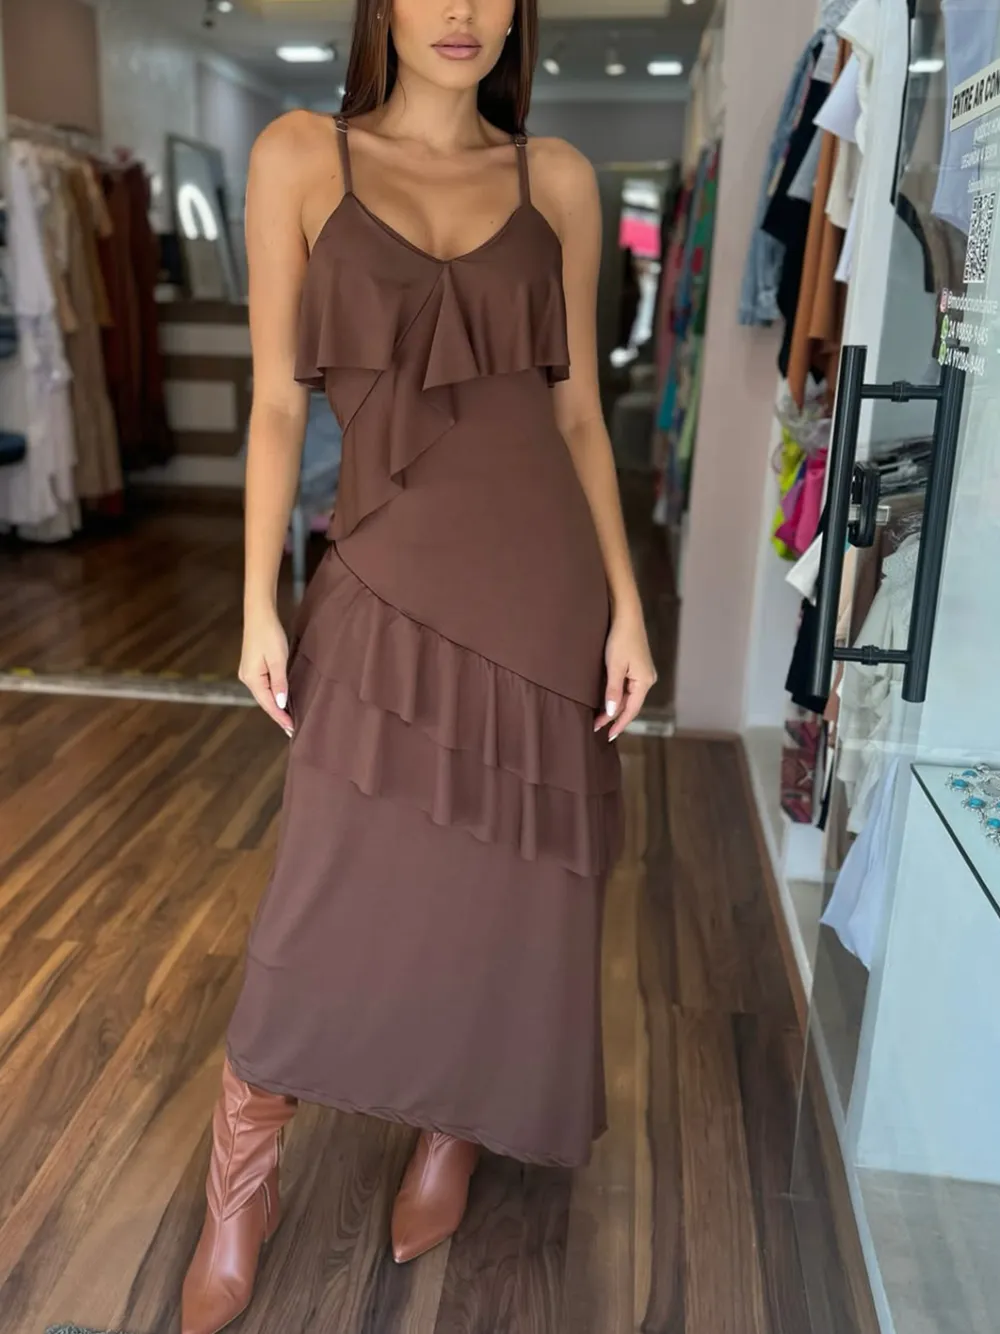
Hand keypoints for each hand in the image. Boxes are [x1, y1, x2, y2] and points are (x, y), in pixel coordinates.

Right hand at [239, 605, 294, 735]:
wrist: (259, 615)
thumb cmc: (269, 634)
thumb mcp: (277, 659)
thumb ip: (279, 683)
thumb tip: (280, 704)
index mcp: (252, 679)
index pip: (268, 704)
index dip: (280, 717)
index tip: (292, 729)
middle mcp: (247, 678)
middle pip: (264, 703)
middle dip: (278, 716)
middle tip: (292, 730)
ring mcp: (248, 673)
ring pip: (263, 696)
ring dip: (275, 707)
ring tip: (287, 720)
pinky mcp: (252, 668)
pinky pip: (263, 688)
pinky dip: (272, 696)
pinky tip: (279, 701)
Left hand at [595, 610, 656, 741]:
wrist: (626, 614)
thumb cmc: (620, 638)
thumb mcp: (614, 666)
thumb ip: (613, 691)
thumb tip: (612, 712)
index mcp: (645, 681)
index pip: (631, 710)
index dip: (619, 724)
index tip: (607, 735)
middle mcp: (647, 679)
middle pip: (631, 704)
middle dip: (614, 716)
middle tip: (597, 727)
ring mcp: (644, 672)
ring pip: (629, 696)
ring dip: (616, 707)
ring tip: (600, 718)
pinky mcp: (638, 666)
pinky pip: (629, 687)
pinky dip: (618, 696)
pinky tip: (609, 700)